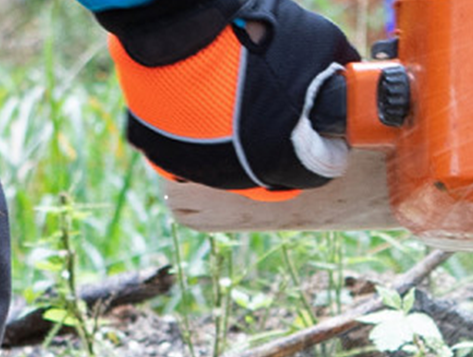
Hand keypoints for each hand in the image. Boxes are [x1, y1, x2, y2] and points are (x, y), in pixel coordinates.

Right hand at [97, 0, 359, 193]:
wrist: (177, 27)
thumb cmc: (250, 34)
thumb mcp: (317, 42)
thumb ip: (333, 74)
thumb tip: (343, 84)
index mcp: (280, 160)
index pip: (316, 174)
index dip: (324, 149)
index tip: (321, 129)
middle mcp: (238, 178)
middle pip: (270, 175)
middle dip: (279, 147)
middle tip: (278, 110)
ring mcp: (197, 172)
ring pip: (228, 169)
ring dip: (239, 144)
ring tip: (237, 103)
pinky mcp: (164, 159)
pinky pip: (189, 158)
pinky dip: (198, 140)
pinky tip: (202, 109)